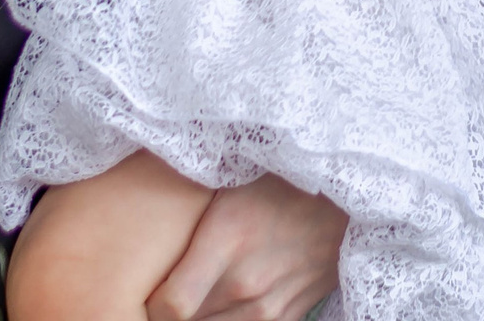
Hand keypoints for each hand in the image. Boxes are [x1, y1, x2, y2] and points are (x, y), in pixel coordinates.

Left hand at [146, 174, 344, 320]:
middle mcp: (247, 282)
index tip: (140, 292)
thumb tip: (138, 211)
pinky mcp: (290, 315)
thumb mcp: (227, 179)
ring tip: (192, 298)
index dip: (148, 307)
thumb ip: (188, 208)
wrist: (345, 192)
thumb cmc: (277, 176)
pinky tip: (223, 302)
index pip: (171, 307)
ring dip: (201, 319)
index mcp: (226, 239)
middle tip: (163, 293)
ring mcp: (272, 306)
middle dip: (170, 314)